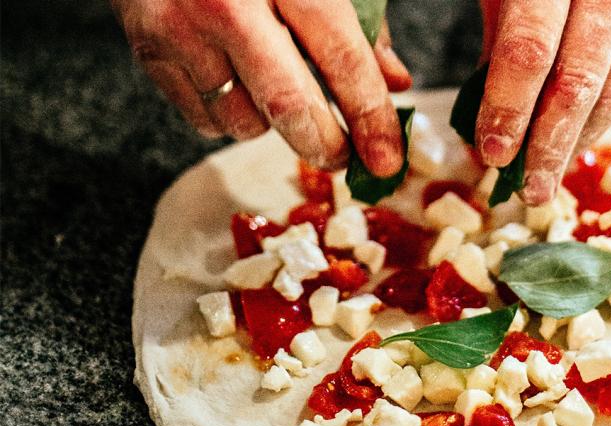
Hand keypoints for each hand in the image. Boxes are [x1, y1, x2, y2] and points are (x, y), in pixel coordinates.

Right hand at [112, 0, 411, 175]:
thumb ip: (361, 22)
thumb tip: (394, 81)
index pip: (340, 56)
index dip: (369, 115)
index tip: (386, 158)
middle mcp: (228, 3)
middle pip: (287, 104)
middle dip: (325, 145)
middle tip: (344, 158)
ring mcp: (180, 28)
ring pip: (243, 121)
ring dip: (273, 126)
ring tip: (280, 93)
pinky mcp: (149, 50)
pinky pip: (204, 118)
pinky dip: (232, 117)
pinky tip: (237, 81)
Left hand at [477, 0, 610, 203]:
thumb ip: (499, 42)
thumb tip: (494, 125)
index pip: (530, 51)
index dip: (509, 109)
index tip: (492, 153)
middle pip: (580, 84)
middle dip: (549, 146)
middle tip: (528, 191)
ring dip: (578, 143)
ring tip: (548, 176)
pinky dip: (606, 117)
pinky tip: (579, 137)